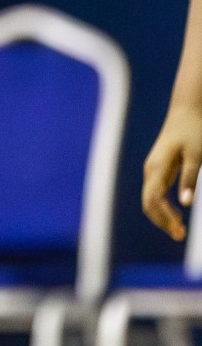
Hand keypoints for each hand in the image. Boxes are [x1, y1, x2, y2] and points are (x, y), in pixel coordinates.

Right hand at [144, 102, 201, 240]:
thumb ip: (190, 179)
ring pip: (150, 199)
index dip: (164, 219)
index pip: (154, 201)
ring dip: (162, 216)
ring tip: (180, 230)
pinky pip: (155, 193)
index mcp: (157, 168)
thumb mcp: (197, 155)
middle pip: (148, 203)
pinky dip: (163, 207)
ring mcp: (152, 169)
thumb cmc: (195, 130)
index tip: (181, 233)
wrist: (189, 109)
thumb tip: (186, 203)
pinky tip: (177, 213)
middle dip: (162, 221)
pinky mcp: (159, 168)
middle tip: (181, 236)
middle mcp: (150, 170)